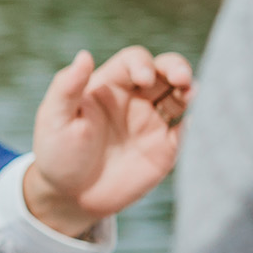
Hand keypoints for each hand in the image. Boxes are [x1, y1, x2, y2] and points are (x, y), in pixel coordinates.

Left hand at [24, 46, 192, 236]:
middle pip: (165, 71)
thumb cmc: (57, 154)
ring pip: (182, 96)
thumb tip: (84, 55)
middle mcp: (135, 100)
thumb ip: (67, 88)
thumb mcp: (54, 120)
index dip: (143, 63)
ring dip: (192, 91)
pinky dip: (199, 124)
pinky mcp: (165, 150)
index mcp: (109, 86)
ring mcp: (153, 123)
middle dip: (177, 68)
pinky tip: (197, 124)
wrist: (70, 197)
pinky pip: (189, 132)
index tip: (143, 79)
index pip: (134, 61)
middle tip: (182, 79)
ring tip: (192, 94)